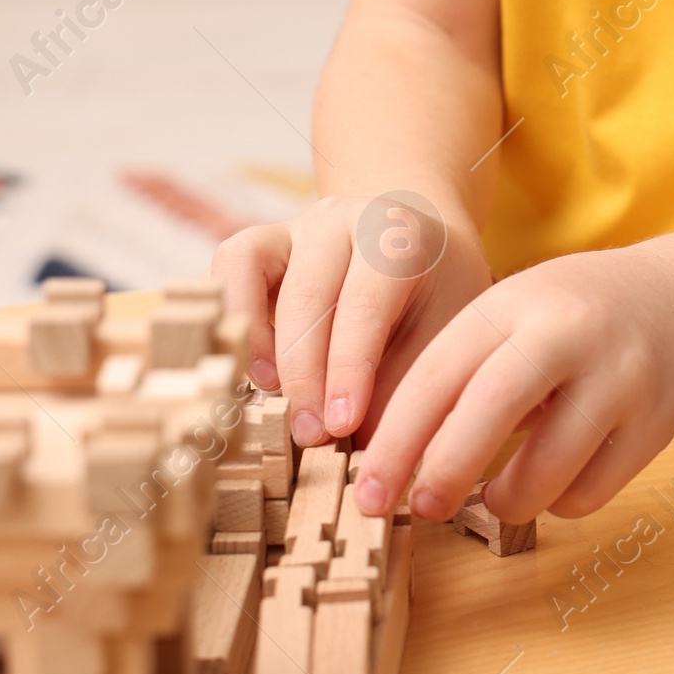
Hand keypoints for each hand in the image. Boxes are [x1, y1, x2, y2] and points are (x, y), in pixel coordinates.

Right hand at [212, 196, 491, 448]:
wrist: (425, 245)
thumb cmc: (437, 299)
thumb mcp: (444, 334)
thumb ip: (405, 385)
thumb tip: (369, 454)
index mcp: (398, 235)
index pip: (365, 304)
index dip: (349, 371)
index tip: (343, 426)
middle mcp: (342, 219)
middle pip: (305, 293)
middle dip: (304, 374)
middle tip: (311, 434)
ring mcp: (295, 225)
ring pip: (250, 266)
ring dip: (254, 338)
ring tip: (270, 395)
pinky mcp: (261, 242)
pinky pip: (228, 265)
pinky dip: (230, 314)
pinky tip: (251, 367)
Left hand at [351, 243, 673, 525]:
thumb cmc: (567, 317)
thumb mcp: (509, 313)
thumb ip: (457, 370)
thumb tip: (391, 459)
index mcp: (514, 303)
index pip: (439, 374)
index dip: (396, 440)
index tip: (368, 490)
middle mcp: (568, 332)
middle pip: (491, 411)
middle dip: (443, 472)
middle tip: (419, 510)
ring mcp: (618, 378)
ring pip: (547, 469)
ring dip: (507, 500)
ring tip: (497, 496)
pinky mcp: (656, 423)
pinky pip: (592, 492)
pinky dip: (560, 503)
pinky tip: (554, 482)